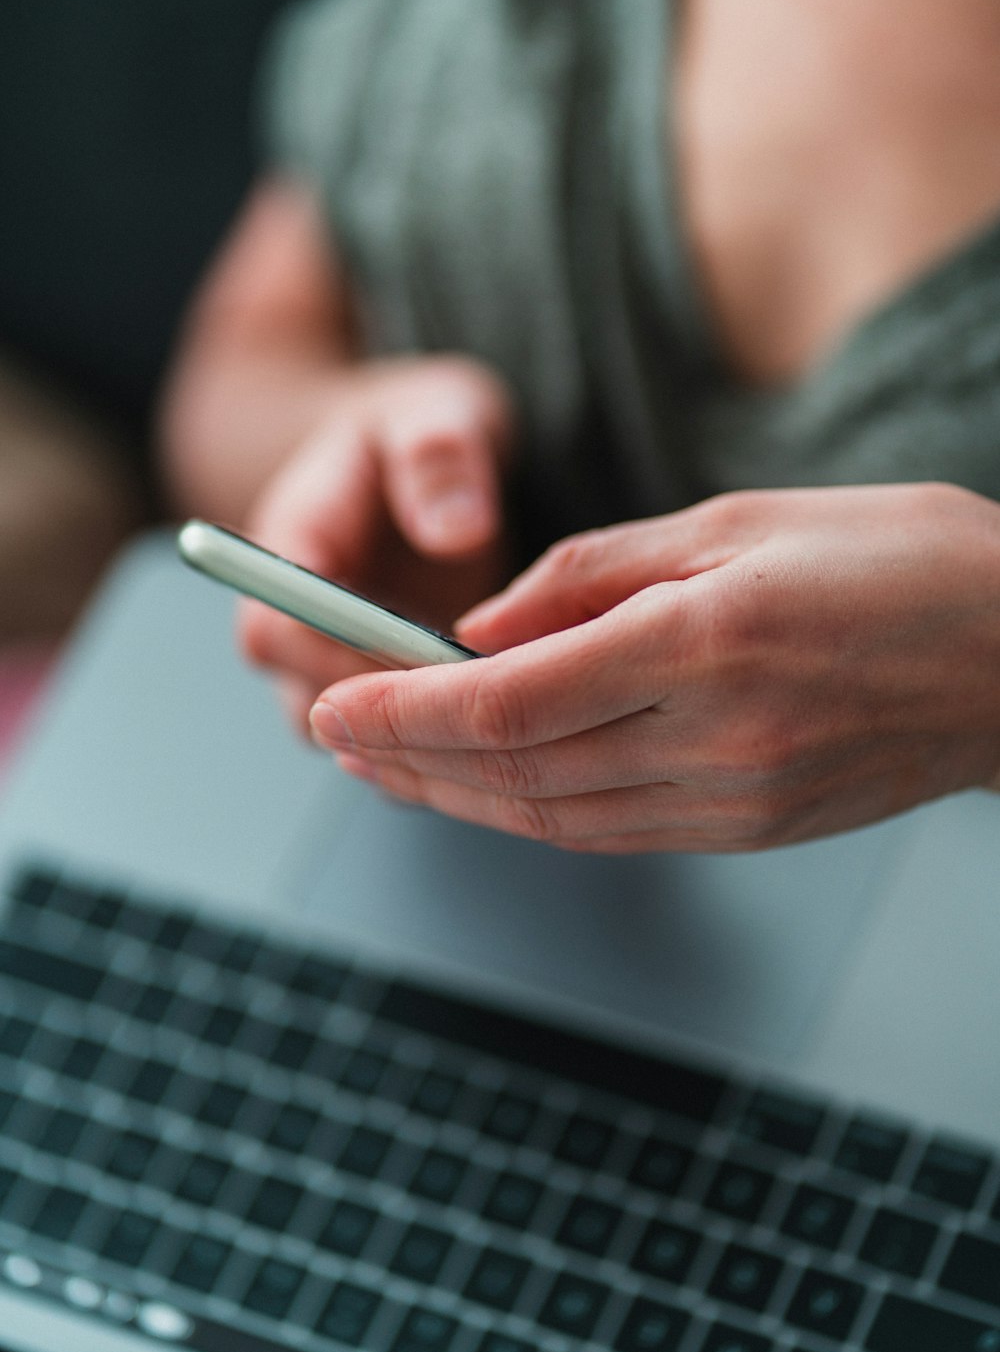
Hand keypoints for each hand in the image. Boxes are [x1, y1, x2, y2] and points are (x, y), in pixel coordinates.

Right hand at [239, 354, 513, 728]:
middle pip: (308, 702)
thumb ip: (439, 455)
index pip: (274, 630)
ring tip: (505, 727)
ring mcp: (336, 662)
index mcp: (290, 546)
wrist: (416, 457)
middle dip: (394, 718)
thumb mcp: (435, 411)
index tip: (426, 665)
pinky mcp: (381, 690)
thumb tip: (455, 533)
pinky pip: (400, 745)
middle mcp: (299, 619)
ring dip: (423, 743)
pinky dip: (447, 750)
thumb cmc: (418, 428)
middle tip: (483, 705)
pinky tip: (512, 738)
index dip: (341, 662)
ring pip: (355, 740)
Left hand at [307, 483, 999, 850]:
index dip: (404, 708)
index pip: (509, 700)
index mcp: (706, 641)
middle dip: (407, 757)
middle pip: (515, 771)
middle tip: (330, 735)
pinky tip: (485, 791)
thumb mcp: (738, 518)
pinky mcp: (751, 830)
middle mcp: (715, 737)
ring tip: (382, 769)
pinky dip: (530, 815)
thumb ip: (594, 570)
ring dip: (454, 797)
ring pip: (553, 817)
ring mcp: (735, 800)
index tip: (332, 698)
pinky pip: (612, 833)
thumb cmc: (893, 560)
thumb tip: (480, 624)